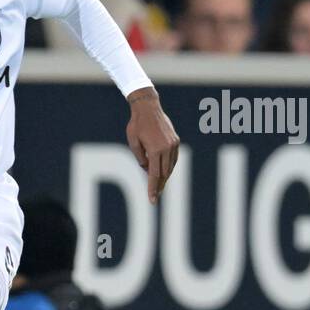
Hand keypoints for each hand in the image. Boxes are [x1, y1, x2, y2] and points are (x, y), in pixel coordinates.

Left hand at [125, 87, 178, 203]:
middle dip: (159, 186)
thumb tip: (147, 170)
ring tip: (159, 186)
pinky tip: (164, 172)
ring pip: (170, 167)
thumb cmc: (136, 125)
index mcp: (155, 150)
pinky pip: (173, 158)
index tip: (152, 201)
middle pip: (164, 173)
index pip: (154, 176)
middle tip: (155, 196)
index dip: (152, 189)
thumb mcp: (133, 143)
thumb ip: (140, 159)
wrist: (148, 108)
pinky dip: (169, 166)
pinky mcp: (176, 140)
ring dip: (164, 177)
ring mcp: (173, 144)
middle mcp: (167, 148)